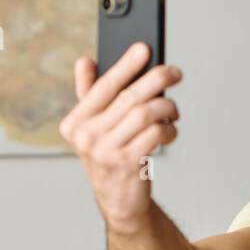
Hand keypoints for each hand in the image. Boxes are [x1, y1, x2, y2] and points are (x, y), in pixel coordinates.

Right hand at [59, 42, 181, 230]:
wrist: (119, 201)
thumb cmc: (109, 157)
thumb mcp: (93, 128)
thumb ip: (88, 95)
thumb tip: (84, 61)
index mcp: (74, 123)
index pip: (103, 86)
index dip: (125, 65)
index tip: (144, 48)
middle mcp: (86, 137)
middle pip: (128, 97)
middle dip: (156, 79)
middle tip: (175, 72)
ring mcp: (105, 152)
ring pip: (144, 114)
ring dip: (166, 107)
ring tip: (173, 109)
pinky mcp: (127, 164)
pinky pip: (155, 134)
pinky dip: (168, 128)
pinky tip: (170, 130)